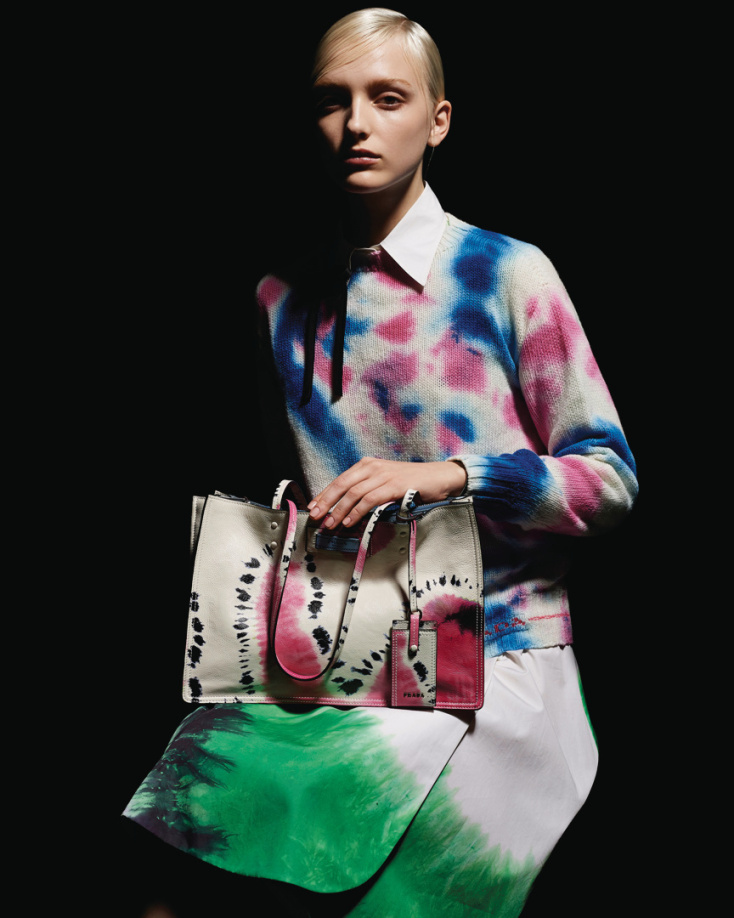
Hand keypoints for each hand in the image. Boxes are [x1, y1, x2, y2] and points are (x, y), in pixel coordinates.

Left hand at [308, 457, 466, 528]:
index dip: (324, 494)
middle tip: (315, 517)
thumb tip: (345, 509)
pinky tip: (350, 521)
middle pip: (342, 485)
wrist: (439, 477)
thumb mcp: (385, 482)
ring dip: (339, 511)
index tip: (312, 507)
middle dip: (326, 502)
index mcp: (367, 465)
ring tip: (330, 524)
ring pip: (353, 493)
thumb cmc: (412, 483)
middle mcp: (372, 467)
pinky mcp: (394, 485)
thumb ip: (367, 490)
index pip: (339, 480)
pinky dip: (358, 511)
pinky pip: (370, 499)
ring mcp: (383, 475)